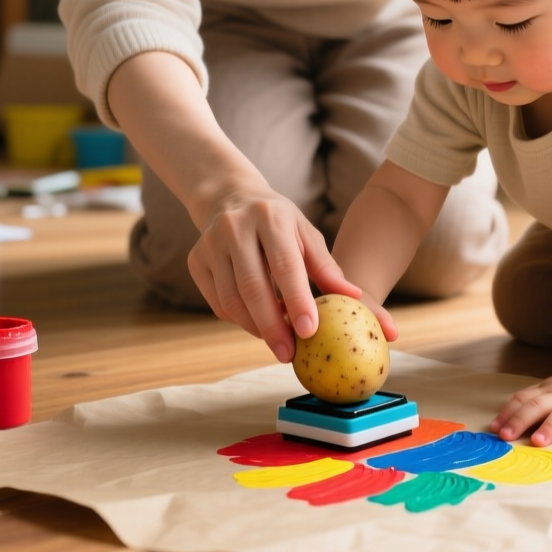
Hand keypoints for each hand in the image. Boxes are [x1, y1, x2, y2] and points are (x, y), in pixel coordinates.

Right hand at [186, 182, 395, 362]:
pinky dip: (240, 320)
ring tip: (278, 341)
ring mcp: (210, 243)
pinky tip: (258, 323)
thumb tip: (355, 299)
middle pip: (252, 286)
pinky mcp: (196, 261)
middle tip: (289, 354)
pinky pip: (218, 303)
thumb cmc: (279, 223)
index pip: (284, 264)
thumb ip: (327, 267)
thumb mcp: (306, 234)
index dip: (297, 300)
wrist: (230, 197)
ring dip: (255, 327)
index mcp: (270, 216)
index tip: (309, 331)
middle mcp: (235, 227)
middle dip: (272, 326)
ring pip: (231, 300)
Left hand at [489, 370, 551, 449]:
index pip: (523, 399)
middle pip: (538, 405)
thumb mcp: (551, 393)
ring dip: (550, 426)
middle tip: (506, 437)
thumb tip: (501, 426)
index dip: (508, 413)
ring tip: (538, 442)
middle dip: (520, 420)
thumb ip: (531, 404)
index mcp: (547, 390)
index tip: (494, 430)